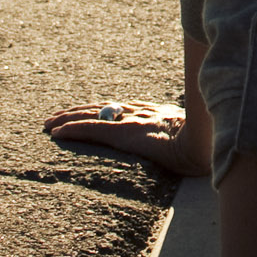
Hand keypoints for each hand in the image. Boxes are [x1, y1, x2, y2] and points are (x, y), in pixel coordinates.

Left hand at [43, 99, 207, 177]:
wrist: (207, 144)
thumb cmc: (208, 145)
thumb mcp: (195, 137)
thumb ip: (185, 137)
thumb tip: (189, 149)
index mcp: (158, 113)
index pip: (122, 107)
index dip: (102, 109)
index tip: (87, 112)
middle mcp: (142, 112)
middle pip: (102, 107)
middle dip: (78, 111)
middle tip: (57, 116)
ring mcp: (132, 120)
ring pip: (92, 115)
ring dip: (67, 118)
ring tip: (48, 124)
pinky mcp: (124, 132)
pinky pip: (92, 129)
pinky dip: (72, 130)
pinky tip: (56, 133)